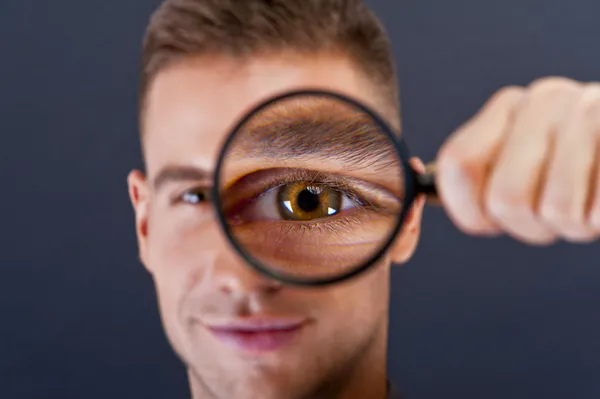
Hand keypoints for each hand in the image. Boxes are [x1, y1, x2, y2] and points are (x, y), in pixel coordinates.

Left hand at [436, 77, 599, 244]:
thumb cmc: (572, 164)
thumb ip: (475, 174)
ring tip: (583, 202)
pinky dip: (599, 221)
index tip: (488, 222)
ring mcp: (588, 113)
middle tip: (549, 217)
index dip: (468, 211)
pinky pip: (596, 215)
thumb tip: (412, 197)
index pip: (456, 165)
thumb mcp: (522, 158)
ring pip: (555, 212)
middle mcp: (543, 101)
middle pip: (505, 199)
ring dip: (570, 226)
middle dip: (528, 228)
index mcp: (507, 107)